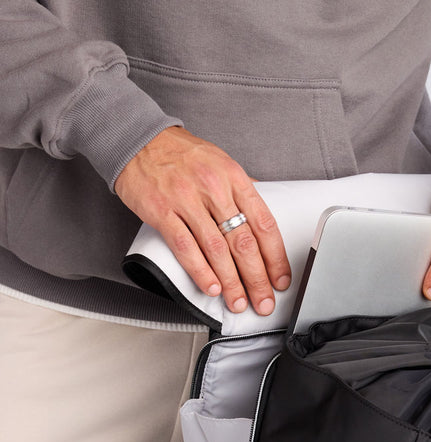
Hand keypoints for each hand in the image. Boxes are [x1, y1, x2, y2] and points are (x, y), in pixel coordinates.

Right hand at [114, 127, 290, 314]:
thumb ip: (241, 193)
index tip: (280, 280)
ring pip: (217, 250)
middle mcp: (214, 188)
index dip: (275, 258)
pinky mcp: (162, 211)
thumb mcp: (220, 163)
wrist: (138, 138)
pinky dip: (201, 271)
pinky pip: (185, 248)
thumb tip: (261, 221)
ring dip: (231, 282)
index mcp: (234, 177)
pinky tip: (212, 287)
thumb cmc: (181, 155)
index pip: (264, 224)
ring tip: (239, 302)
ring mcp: (187, 200)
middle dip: (257, 279)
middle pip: (243, 243)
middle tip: (264, 302)